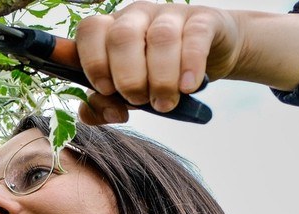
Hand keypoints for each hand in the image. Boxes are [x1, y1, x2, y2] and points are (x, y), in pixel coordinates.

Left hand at [75, 2, 240, 124]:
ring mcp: (170, 14)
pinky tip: (188, 87)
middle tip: (140, 100)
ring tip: (164, 103)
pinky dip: (190, 66)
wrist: (211, 56)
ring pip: (160, 38)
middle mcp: (137, 16)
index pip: (90, 30)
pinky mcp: (202, 21)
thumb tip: (87, 113)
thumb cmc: (159, 73)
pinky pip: (194, 38)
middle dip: (128, 78)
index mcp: (112, 29)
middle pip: (122, 36)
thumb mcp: (129, 91)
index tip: (105, 90)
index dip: (93, 62)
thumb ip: (104, 103)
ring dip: (160, 79)